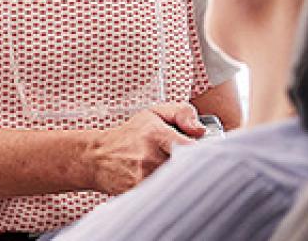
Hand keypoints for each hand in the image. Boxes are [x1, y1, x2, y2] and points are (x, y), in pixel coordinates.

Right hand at [88, 102, 204, 195]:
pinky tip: (167, 183)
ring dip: (182, 178)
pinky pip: (165, 195)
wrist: (99, 157)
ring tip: (177, 170)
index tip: (208, 153)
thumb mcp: (155, 113)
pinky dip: (171, 190)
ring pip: (177, 182)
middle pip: (186, 168)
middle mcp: (149, 157)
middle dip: (194, 167)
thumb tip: (201, 130)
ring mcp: (143, 178)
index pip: (189, 147)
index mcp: (155, 133)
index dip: (204, 153)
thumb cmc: (131, 134)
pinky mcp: (139, 194)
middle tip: (196, 164)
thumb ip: (182, 113)